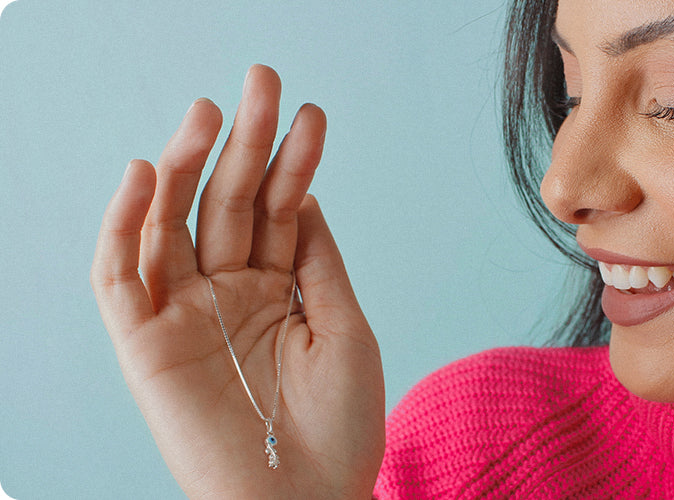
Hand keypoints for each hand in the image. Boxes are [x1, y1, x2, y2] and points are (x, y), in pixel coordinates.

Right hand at [91, 65, 383, 498]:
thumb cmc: (339, 428)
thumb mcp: (344, 330)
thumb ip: (318, 262)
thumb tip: (305, 194)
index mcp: (278, 290)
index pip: (282, 209)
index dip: (296, 162)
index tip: (314, 114)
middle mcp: (228, 294)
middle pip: (229, 203)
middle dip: (244, 142)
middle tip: (261, 78)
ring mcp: (184, 315)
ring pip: (172, 225)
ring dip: (183, 165)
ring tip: (208, 111)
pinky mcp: (143, 345)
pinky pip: (119, 277)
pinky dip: (122, 226)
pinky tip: (141, 173)